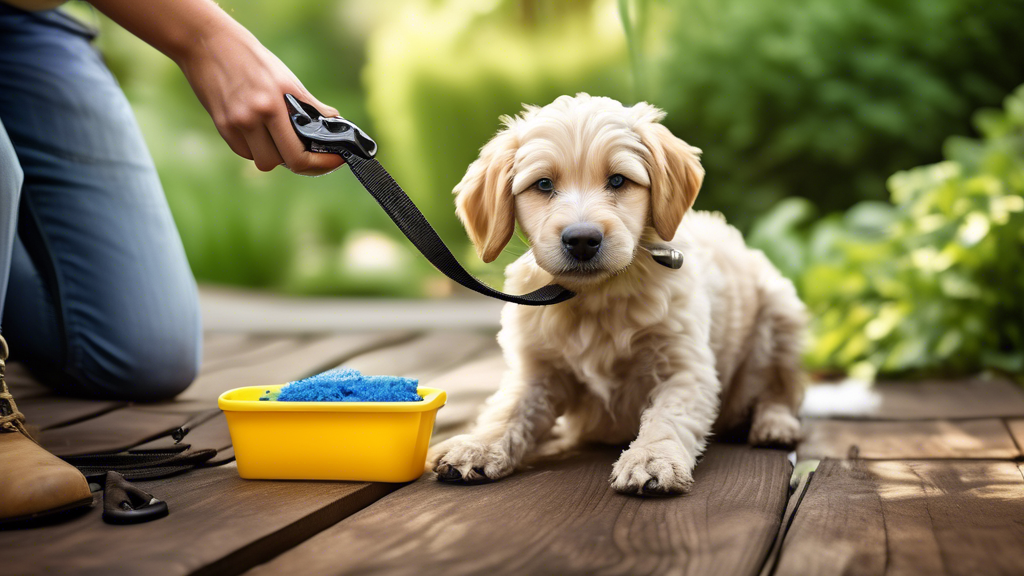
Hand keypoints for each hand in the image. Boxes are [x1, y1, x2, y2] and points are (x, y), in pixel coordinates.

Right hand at [174, 20, 344, 175]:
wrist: (206, 42)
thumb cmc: (251, 58)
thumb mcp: (286, 78)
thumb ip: (310, 105)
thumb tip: (334, 120)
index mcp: (275, 104)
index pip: (300, 156)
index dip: (321, 164)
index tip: (336, 160)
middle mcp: (254, 118)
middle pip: (283, 163)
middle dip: (302, 162)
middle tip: (313, 153)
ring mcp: (235, 124)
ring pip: (263, 161)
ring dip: (276, 155)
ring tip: (283, 138)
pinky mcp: (221, 126)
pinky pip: (245, 152)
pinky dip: (256, 147)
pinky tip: (260, 131)